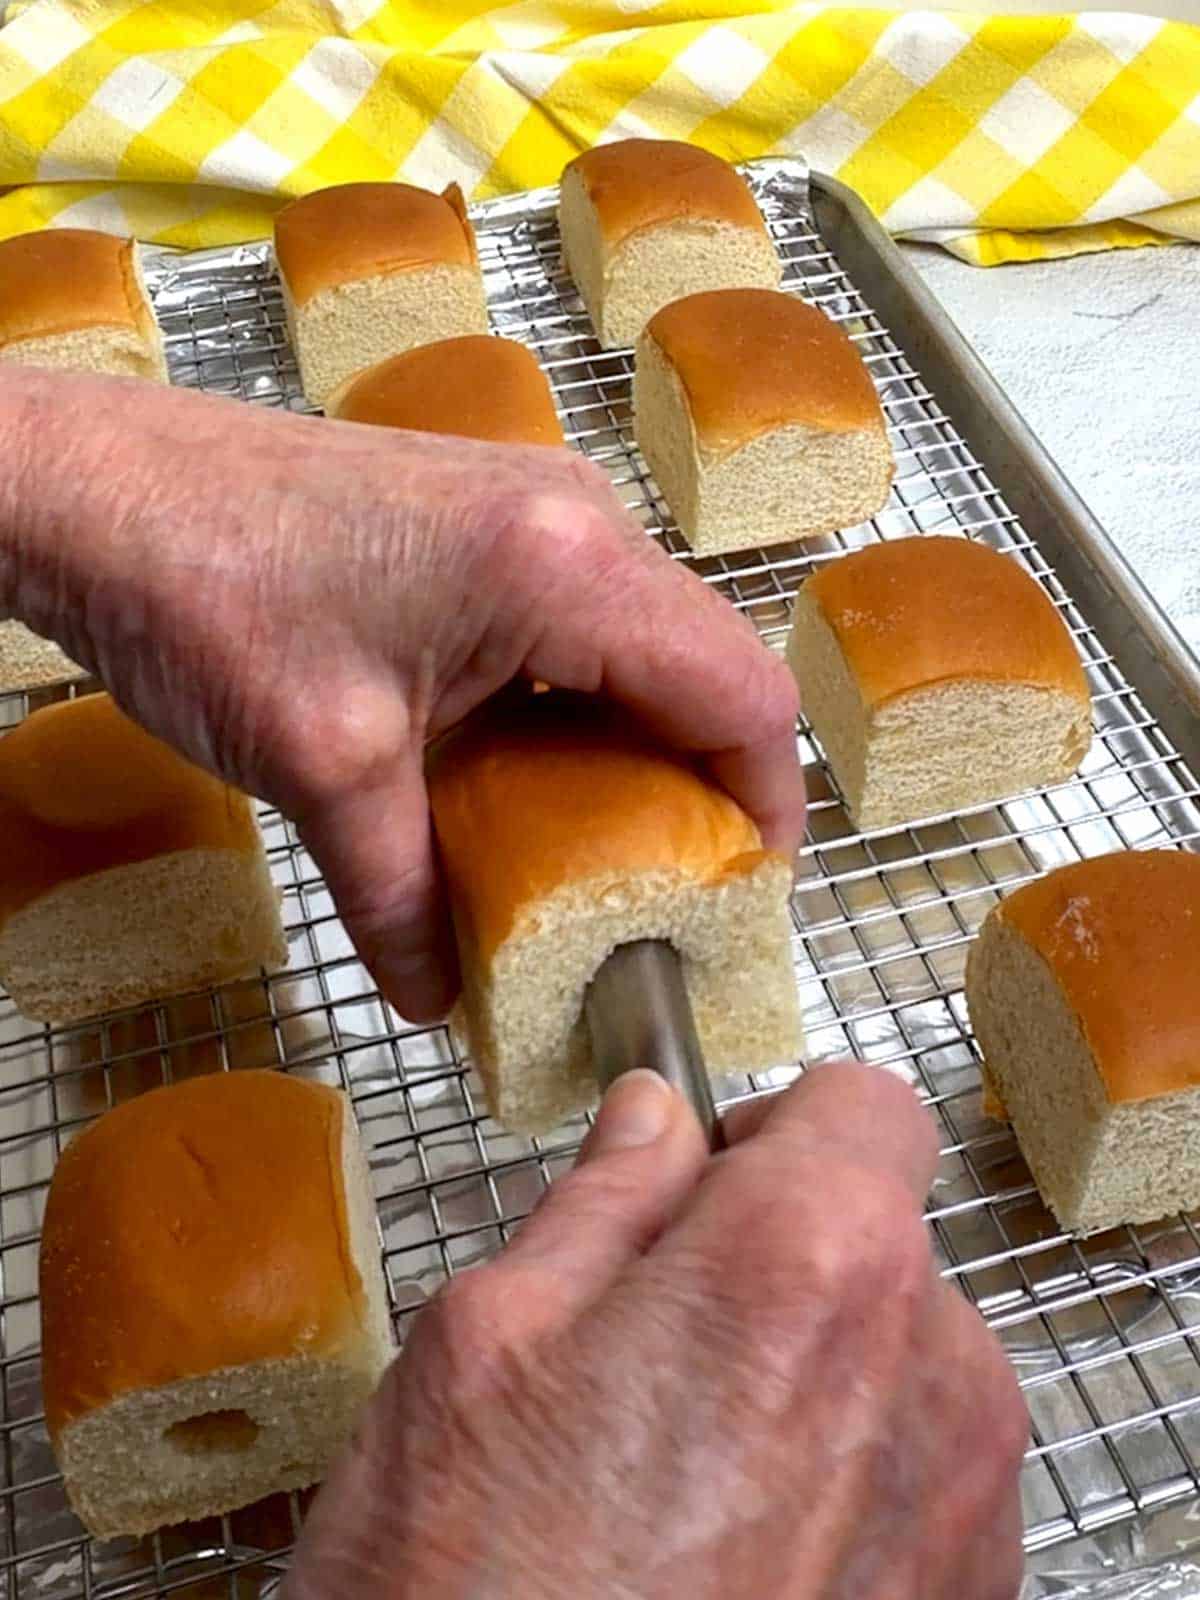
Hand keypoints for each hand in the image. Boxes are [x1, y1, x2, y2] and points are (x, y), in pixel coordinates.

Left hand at [0, 370, 803, 1019]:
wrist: (97, 483)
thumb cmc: (203, 591)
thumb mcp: (324, 773)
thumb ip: (401, 901)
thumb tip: (436, 999)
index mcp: (567, 566)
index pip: (742, 695)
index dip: (769, 808)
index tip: (744, 899)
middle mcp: (578, 517)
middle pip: (709, 669)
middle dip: (704, 789)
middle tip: (665, 895)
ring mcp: (536, 506)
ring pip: (649, 647)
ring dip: (639, 750)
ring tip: (596, 856)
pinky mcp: (490, 519)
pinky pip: (584, 626)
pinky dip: (581, 709)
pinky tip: (525, 781)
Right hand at [283, 1064, 1027, 1599]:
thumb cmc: (479, 1598)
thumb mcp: (483, 1344)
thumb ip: (600, 1201)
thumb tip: (654, 1122)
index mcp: (808, 1263)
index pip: (864, 1102)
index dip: (774, 1124)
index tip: (708, 1180)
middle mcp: (926, 1372)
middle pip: (877, 1236)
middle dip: (776, 1254)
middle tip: (650, 1341)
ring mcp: (960, 1501)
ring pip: (896, 1356)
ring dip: (808, 1373)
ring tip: (675, 1467)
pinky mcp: (964, 1596)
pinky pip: (916, 1472)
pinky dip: (842, 1477)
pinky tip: (728, 1546)